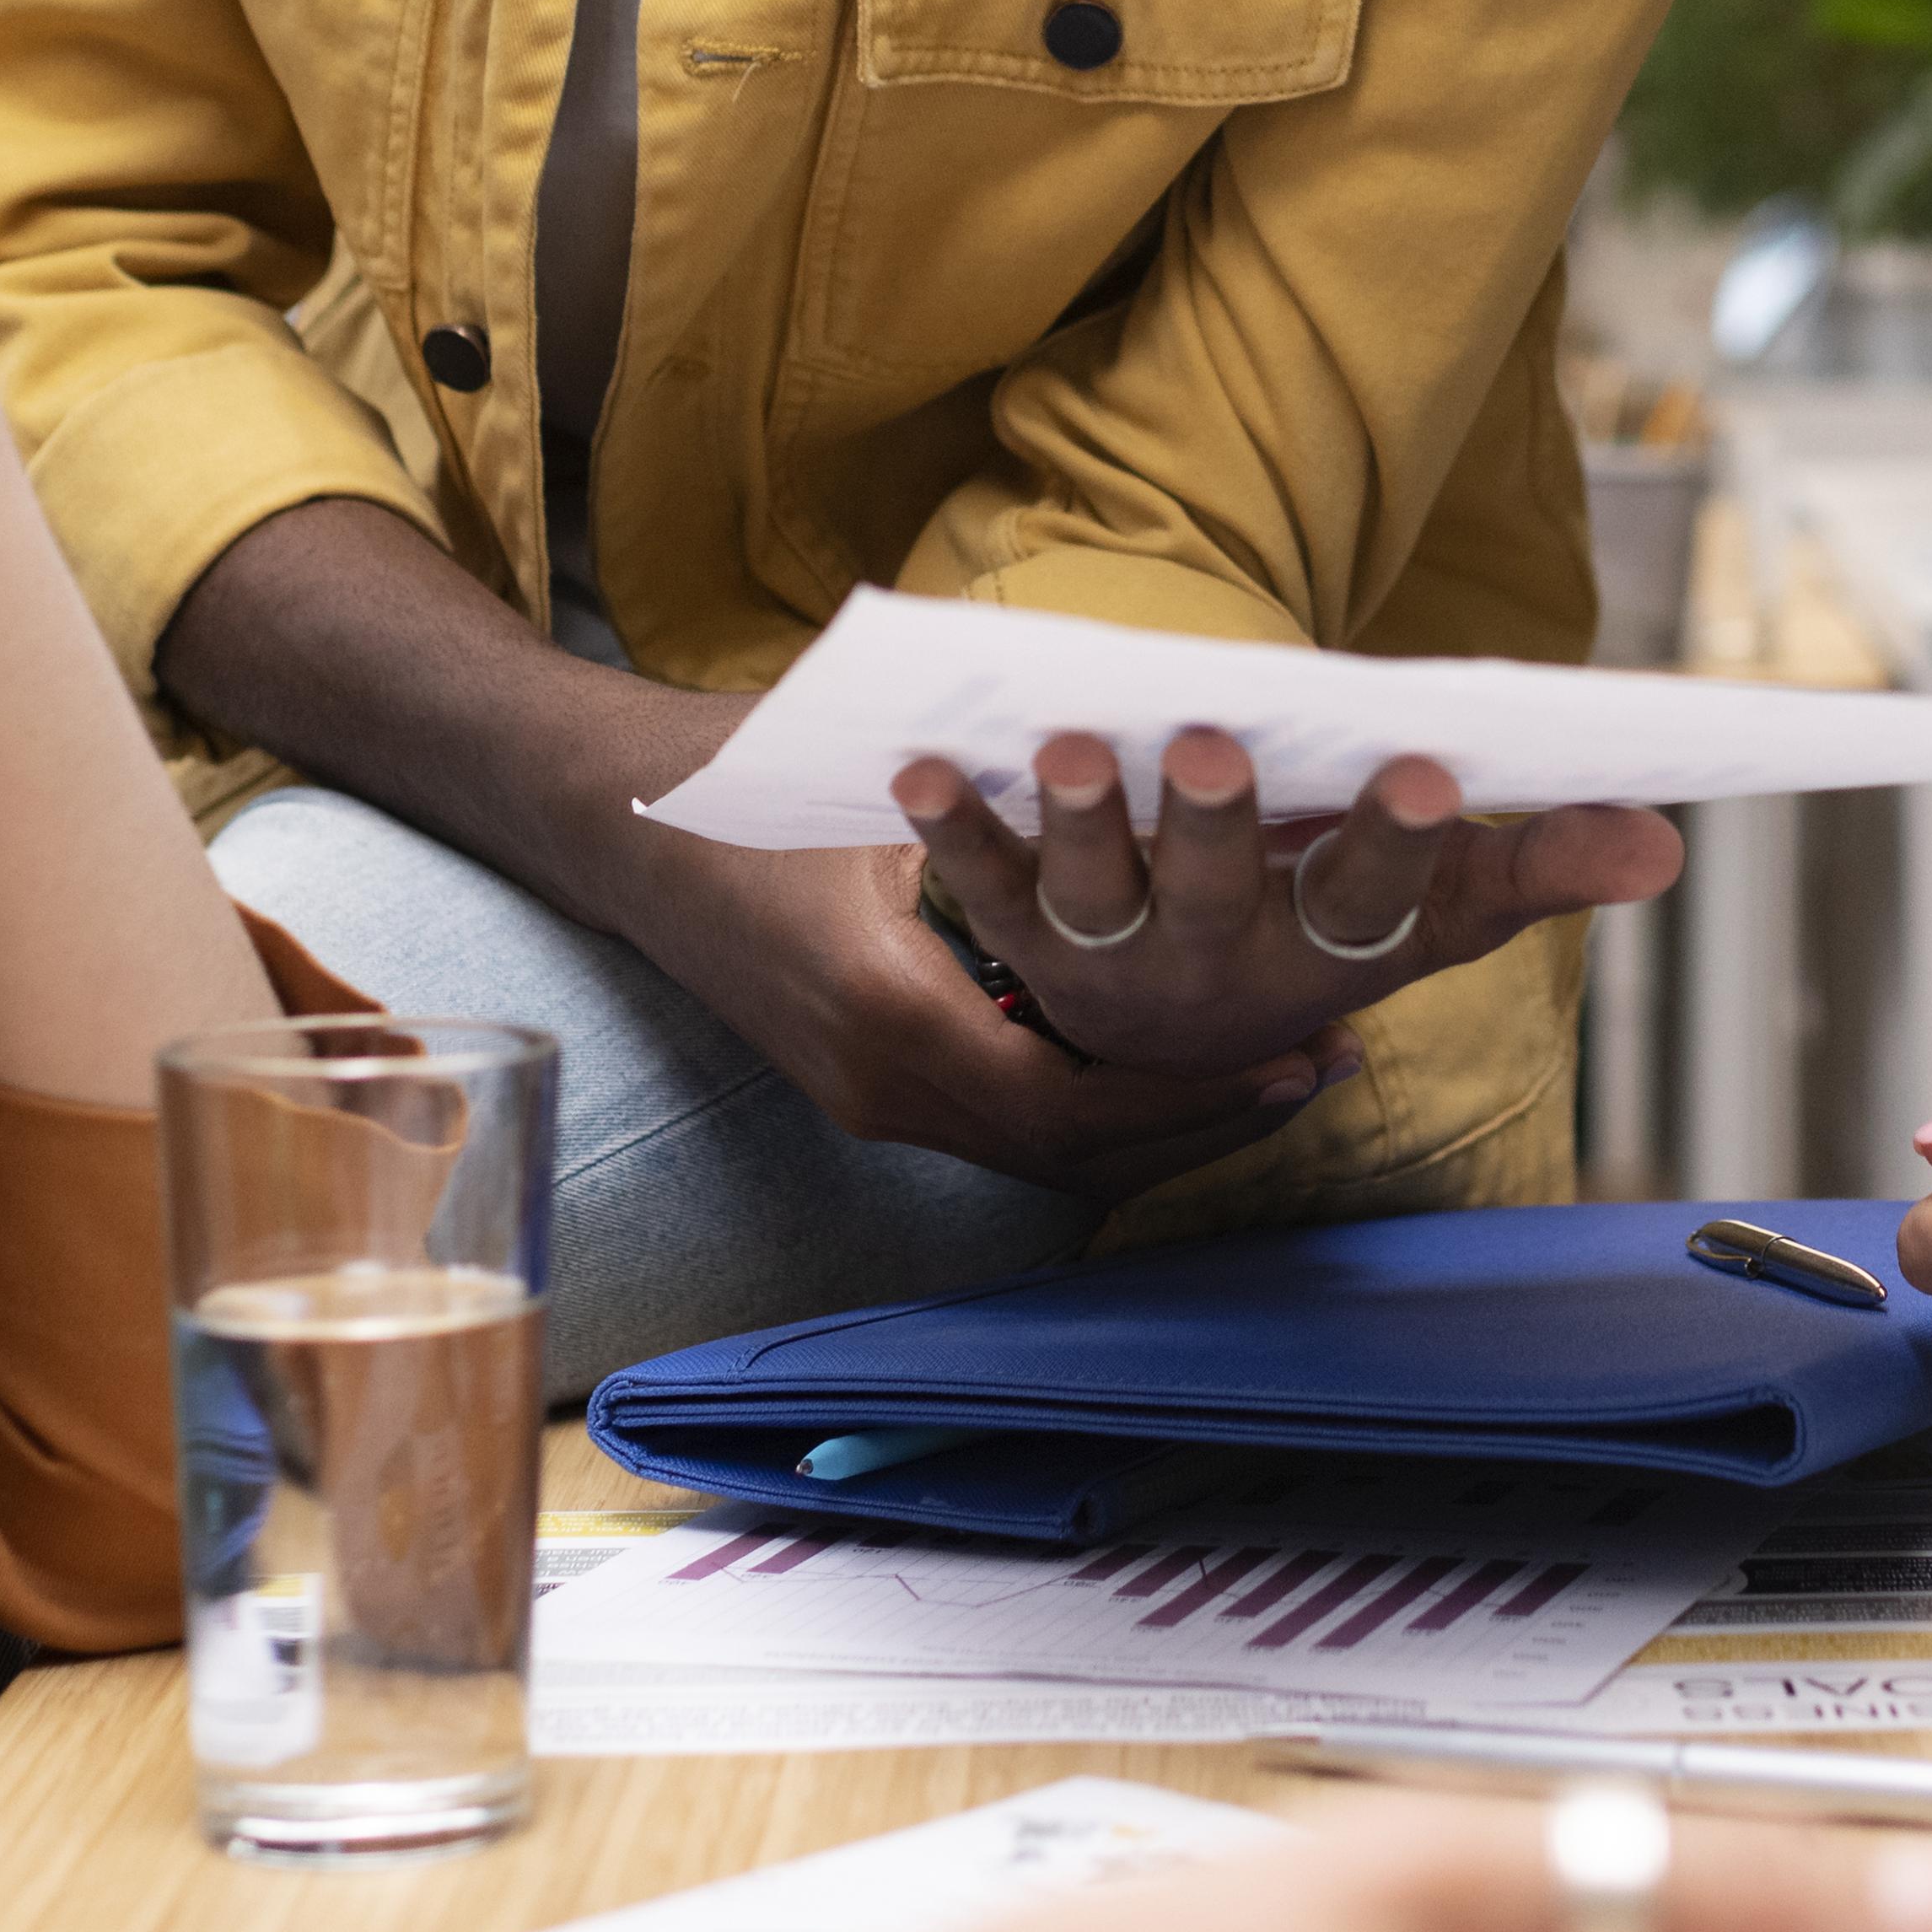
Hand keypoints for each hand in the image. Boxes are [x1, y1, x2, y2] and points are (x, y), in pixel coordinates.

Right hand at [631, 827, 1345, 1205]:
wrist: (613, 819)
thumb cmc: (747, 775)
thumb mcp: (897, 776)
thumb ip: (1023, 804)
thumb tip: (1184, 778)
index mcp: (892, 1015)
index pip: (1076, 1108)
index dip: (1194, 1097)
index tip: (1295, 1054)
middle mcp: (881, 1085)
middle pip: (1075, 1156)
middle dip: (1203, 1123)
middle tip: (1318, 1066)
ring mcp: (867, 1098)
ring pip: (1043, 1153)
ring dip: (1157, 1123)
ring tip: (1270, 1069)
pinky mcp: (864, 1085)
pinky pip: (1005, 1123)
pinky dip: (1094, 1105)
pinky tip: (1160, 1057)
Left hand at [903, 731, 1681, 1079]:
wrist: (1182, 1038)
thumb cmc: (1326, 931)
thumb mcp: (1434, 910)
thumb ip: (1540, 866)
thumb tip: (1662, 843)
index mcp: (1326, 950)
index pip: (1374, 900)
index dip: (1394, 843)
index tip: (1417, 772)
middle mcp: (1215, 966)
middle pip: (1219, 895)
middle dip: (1221, 824)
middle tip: (1219, 748)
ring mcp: (1108, 953)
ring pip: (1092, 893)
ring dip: (1081, 820)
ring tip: (1074, 746)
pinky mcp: (1018, 926)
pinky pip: (975, 881)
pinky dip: (950, 825)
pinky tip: (921, 764)